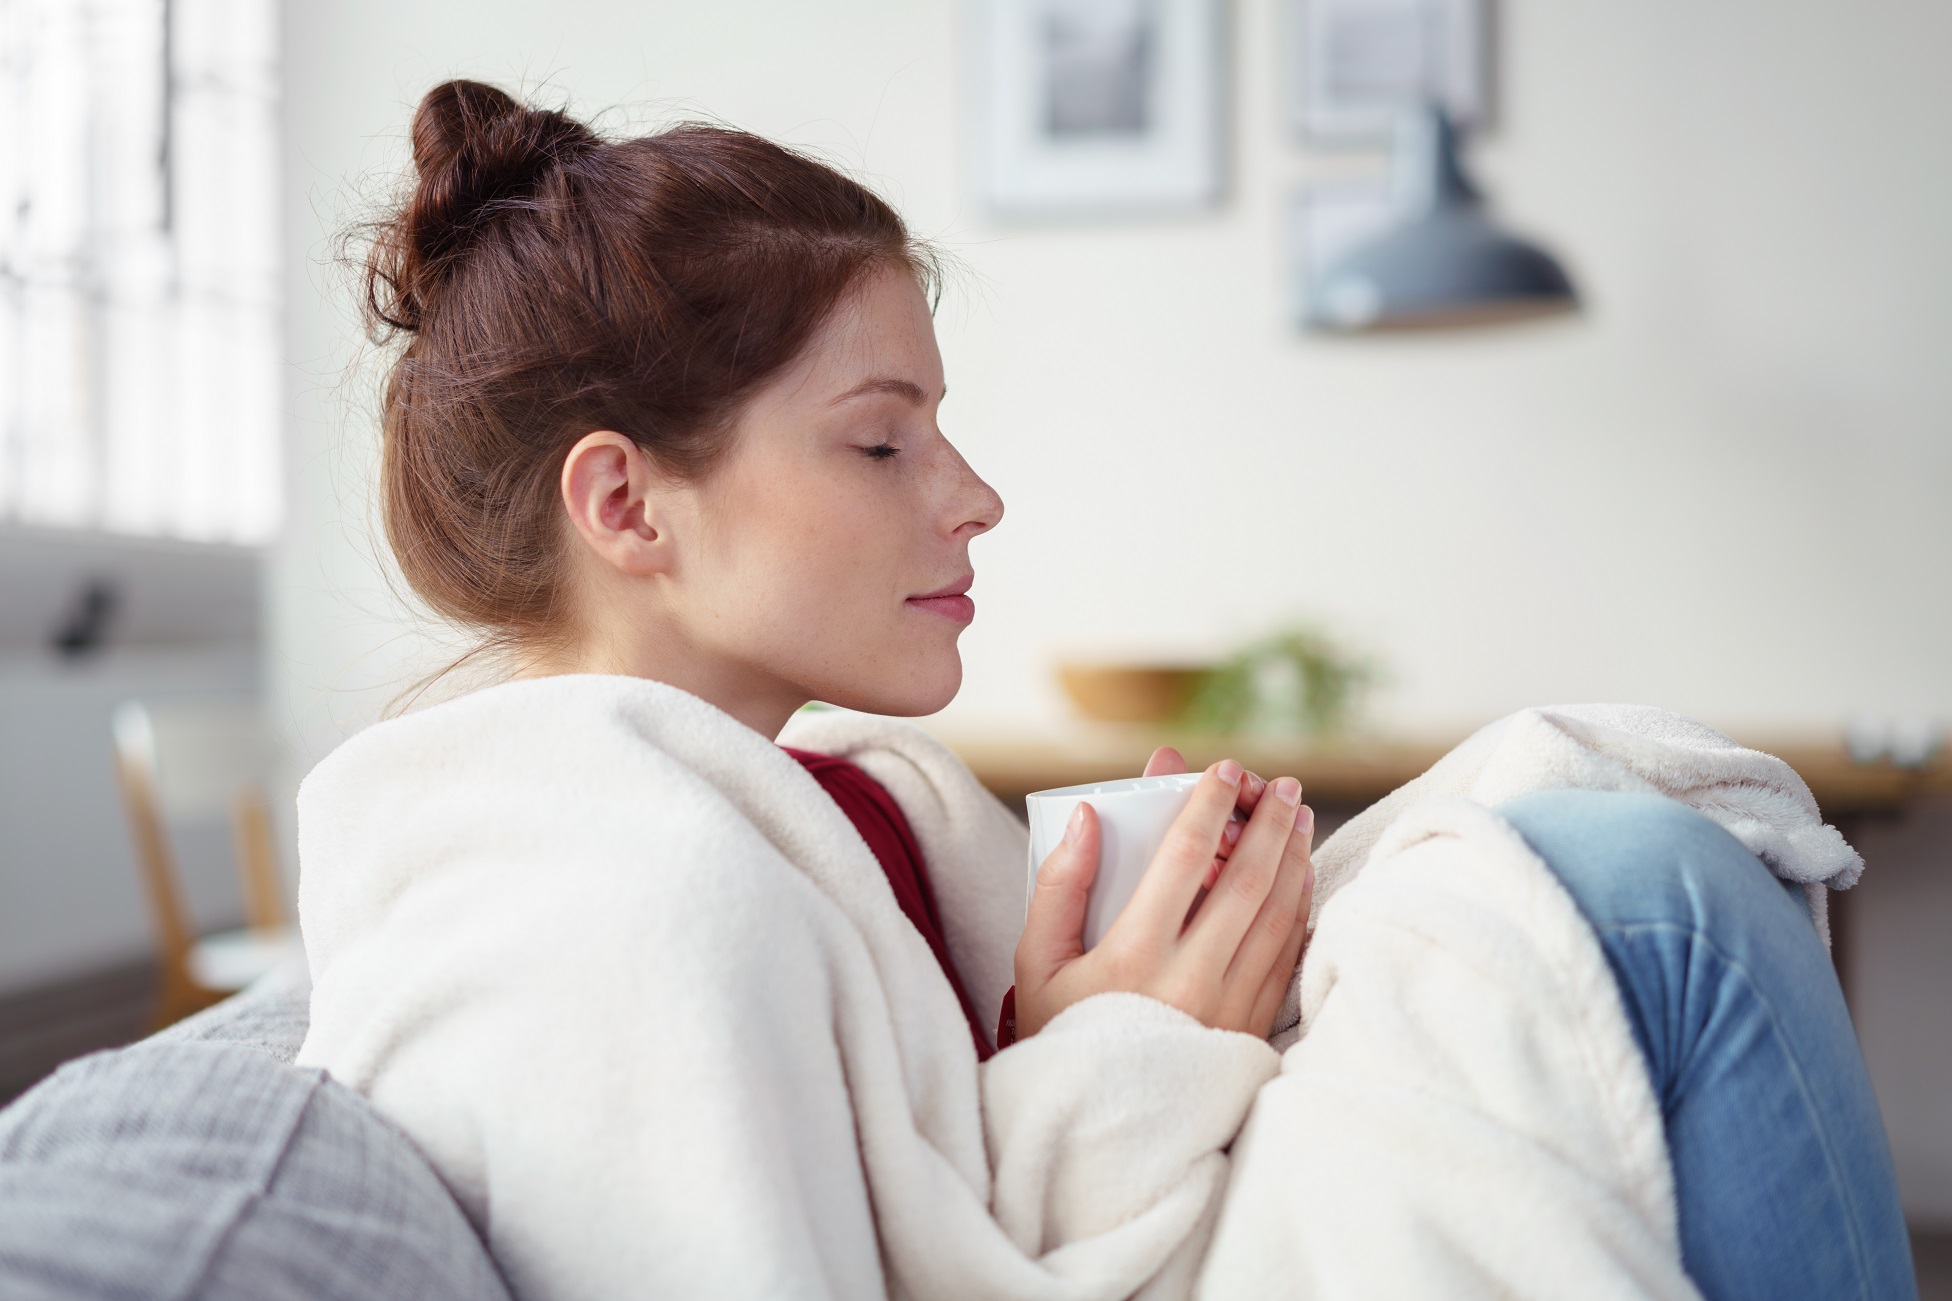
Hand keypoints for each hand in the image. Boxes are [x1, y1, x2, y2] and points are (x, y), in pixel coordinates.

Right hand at [1014, 756, 1314, 1039]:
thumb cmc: (1062, 1034)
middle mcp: (1190, 980)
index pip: (1185, 858)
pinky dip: (1299, 908)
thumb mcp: (1036, 964)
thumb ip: (1059, 885)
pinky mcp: (1250, 1028)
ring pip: (1278, 915)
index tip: (1222, 770)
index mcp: (1133, 956)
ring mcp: (1229, 1007)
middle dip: (1270, 823)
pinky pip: (1287, 955)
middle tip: (1281, 786)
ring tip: (1298, 818)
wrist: (1099, 1129)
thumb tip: (1089, 817)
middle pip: (1248, 881)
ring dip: (1294, 858)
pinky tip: (1299, 877)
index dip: (1208, 805)